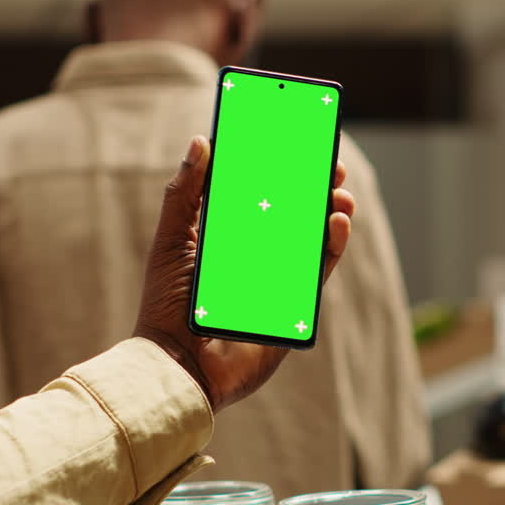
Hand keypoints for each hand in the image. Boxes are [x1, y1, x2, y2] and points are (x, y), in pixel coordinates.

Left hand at [133, 136, 354, 411]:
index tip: (298, 142)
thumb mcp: (171, 240)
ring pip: (314, 235)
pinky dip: (332, 243)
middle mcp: (256, 251)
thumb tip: (202, 142)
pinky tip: (335, 222)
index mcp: (228, 232)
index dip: (282, 167)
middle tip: (332, 167)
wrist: (178, 363)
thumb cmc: (165, 304)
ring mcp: (278, 275)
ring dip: (331, 210)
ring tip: (338, 194)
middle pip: (295, 210)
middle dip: (317, 186)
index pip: (262, 191)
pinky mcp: (294, 302)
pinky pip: (320, 267)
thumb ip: (184, 193)